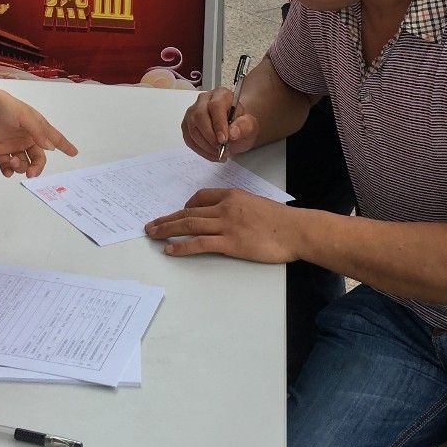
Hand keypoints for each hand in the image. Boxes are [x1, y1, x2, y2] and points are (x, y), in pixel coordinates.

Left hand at [0, 84, 77, 175]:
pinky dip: (8, 171)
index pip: (54, 138)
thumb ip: (37, 132)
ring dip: (20, 167)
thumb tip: (50, 148)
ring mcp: (12, 145)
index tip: (74, 153)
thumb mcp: (24, 116)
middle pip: (38, 158)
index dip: (64, 145)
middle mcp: (26, 138)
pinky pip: (7, 165)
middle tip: (31, 173)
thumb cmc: (4, 105)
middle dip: (36, 168)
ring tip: (13, 163)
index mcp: (36, 127)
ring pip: (23, 163)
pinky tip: (7, 170)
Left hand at [145, 187, 298, 263]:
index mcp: (232, 196)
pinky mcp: (230, 243)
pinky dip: (182, 246)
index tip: (178, 213)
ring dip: (168, 229)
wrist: (295, 229)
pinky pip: (200, 243)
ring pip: (189, 225)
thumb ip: (239, 208)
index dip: (186, 206)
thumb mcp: (257, 204)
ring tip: (153, 234)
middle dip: (168, 218)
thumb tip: (229, 216)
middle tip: (151, 225)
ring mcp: (226, 225)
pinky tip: (170, 249)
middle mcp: (225, 208)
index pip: (201, 197)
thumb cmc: (281, 220)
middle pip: (189, 211)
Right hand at [181, 89, 259, 161]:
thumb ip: (244, 127)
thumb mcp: (250, 126)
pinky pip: (189, 139)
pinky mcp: (187, 125)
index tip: (224, 139)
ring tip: (219, 153)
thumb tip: (232, 132)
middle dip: (210, 136)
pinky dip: (200, 150)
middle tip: (221, 148)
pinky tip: (212, 154)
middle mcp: (203, 100)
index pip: (215, 106)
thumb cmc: (241, 125)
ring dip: (205, 146)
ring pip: (192, 129)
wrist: (234, 130)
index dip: (218, 124)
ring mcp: (193, 112)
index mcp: (221, 95)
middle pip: (199, 116)